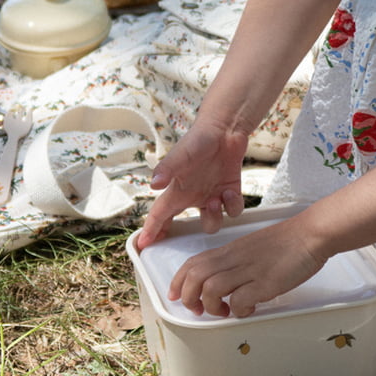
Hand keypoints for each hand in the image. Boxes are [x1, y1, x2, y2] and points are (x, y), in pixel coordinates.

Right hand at [135, 120, 247, 248]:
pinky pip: (233, 210)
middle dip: (180, 236)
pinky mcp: (230, 193)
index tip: (143, 246)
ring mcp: (212, 196)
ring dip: (214, 217)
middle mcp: (193, 197)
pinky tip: (229, 191)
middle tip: (181, 244)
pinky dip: (233, 205)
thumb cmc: (198, 140)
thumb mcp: (180, 154)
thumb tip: (153, 185)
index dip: (151, 230)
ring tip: (216, 200)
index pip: (159, 214)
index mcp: (177, 191)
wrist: (224, 130)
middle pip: (183, 225)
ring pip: (212, 223)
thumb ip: (167, 169)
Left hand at [168, 215, 325, 317]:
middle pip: (195, 277)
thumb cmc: (286, 241)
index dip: (178, 282)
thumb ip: (235, 263)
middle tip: (199, 309)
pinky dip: (238, 310)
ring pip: (211, 289)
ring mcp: (250, 270)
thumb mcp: (251, 248)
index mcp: (229, 250)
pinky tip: (248, 309)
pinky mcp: (266, 282)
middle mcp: (235, 259)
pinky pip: (239, 301)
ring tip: (224, 312)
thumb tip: (225, 285)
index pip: (192, 263)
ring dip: (212, 307)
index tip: (177, 296)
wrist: (311, 233)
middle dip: (189, 298)